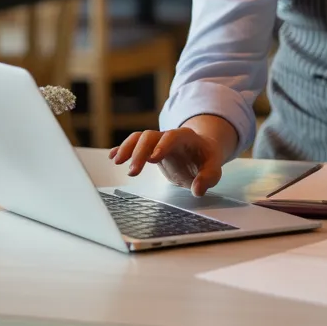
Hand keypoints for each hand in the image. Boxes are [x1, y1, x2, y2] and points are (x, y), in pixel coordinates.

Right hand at [109, 128, 223, 195]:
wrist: (201, 151)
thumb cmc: (206, 160)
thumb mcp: (213, 168)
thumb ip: (208, 177)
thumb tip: (198, 189)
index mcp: (186, 137)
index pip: (173, 136)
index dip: (162, 145)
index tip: (153, 159)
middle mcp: (168, 136)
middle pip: (150, 136)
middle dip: (139, 152)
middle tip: (132, 171)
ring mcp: (157, 141)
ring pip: (138, 138)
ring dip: (127, 148)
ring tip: (117, 162)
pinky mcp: (149, 149)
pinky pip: (133, 144)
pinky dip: (122, 148)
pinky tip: (113, 156)